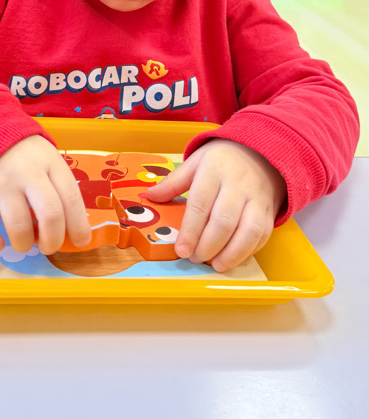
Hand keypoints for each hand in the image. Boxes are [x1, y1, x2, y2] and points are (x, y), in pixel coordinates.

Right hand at [0, 135, 91, 255]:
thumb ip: (60, 190)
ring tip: (25, 242)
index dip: (79, 226)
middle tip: (49, 246)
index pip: (71, 198)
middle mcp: (27, 174)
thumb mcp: (51, 162)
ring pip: (18, 226)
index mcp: (51, 164)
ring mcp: (1, 185)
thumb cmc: (29, 157)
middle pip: (50, 214)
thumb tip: (73, 231)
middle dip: (53, 240)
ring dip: (25, 244)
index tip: (80, 241)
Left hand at [146, 139, 286, 271]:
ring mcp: (257, 198)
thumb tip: (149, 197)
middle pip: (224, 221)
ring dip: (231, 253)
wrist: (261, 153)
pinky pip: (262, 234)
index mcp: (214, 171)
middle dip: (208, 246)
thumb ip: (173, 182)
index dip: (191, 231)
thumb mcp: (195, 163)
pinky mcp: (270, 211)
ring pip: (248, 230)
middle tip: (195, 258)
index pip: (200, 204)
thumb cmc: (222, 161)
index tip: (182, 250)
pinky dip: (248, 251)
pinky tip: (233, 258)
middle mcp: (238, 185)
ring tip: (216, 265)